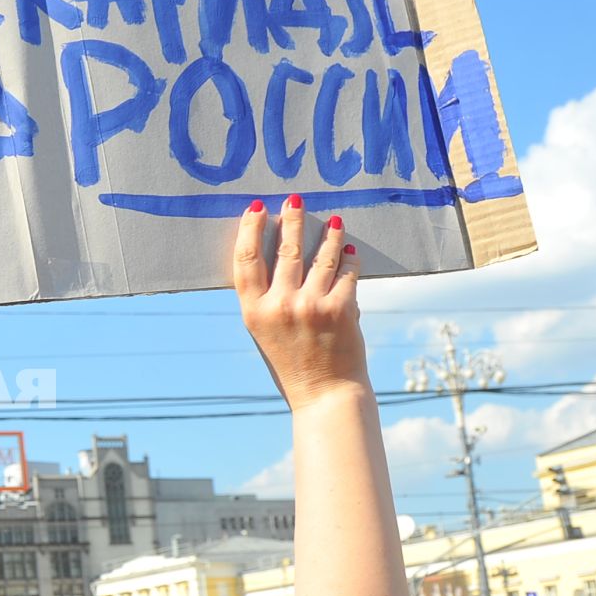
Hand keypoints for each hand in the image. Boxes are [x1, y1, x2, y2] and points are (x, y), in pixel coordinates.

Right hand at [231, 197, 366, 410]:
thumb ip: (266, 299)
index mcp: (253, 311)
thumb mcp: (264, 332)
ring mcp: (311, 306)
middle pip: (284, 250)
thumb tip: (275, 258)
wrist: (324, 394)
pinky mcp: (340, 309)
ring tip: (333, 221)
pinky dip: (349, 260)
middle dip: (291, 220)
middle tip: (295, 200)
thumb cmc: (292, 364)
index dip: (251, 229)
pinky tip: (349, 252)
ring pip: (320, 256)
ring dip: (328, 235)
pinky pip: (346, 273)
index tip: (257, 209)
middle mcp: (280, 306)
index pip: (246, 259)